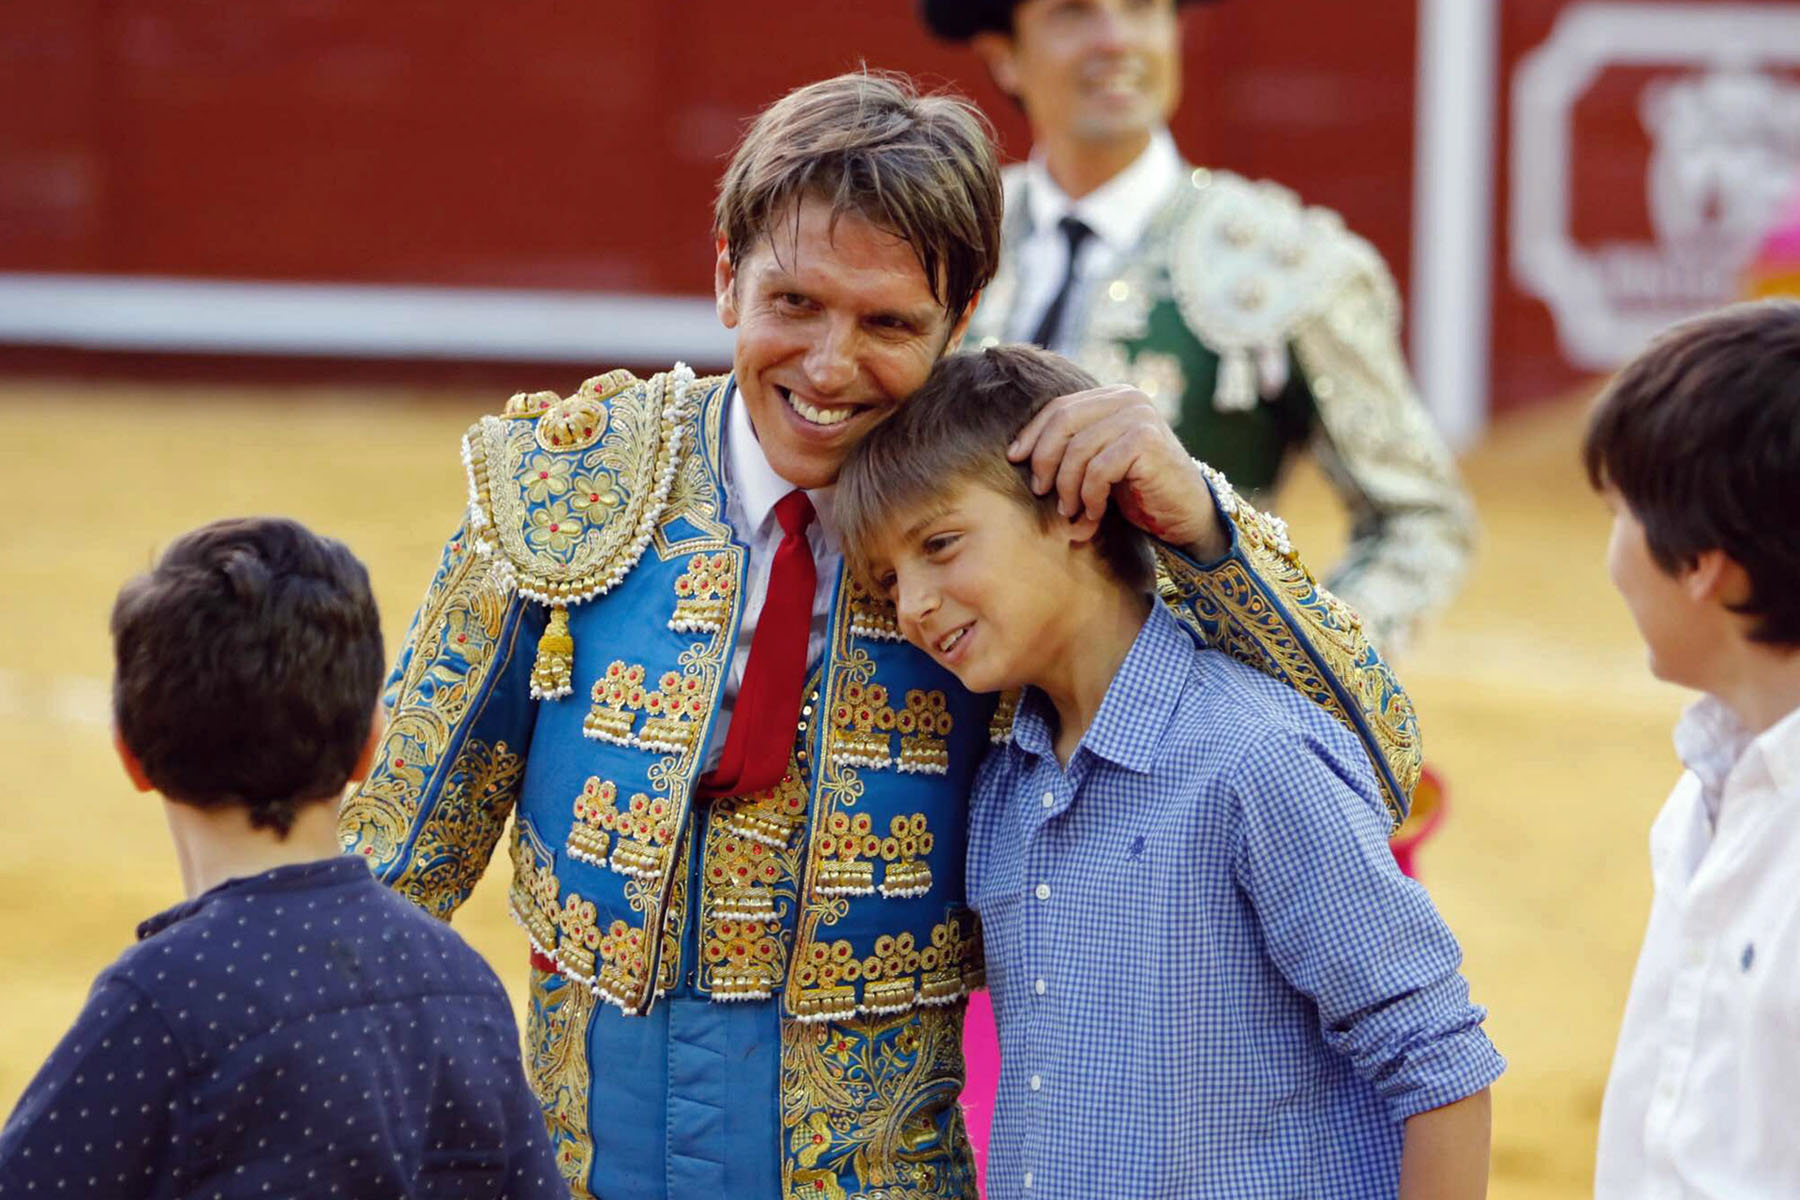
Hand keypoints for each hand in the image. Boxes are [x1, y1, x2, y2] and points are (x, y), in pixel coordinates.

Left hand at [1007, 384, 1227, 558]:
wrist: (1186, 512)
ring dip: (1067, 488)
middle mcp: (1127, 399)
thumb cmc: (1138, 490)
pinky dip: (1090, 497)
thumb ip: (1072, 446)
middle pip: (1062, 422)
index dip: (1032, 434)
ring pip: (1078, 450)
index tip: (1015, 459)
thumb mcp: (1098, 462)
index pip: (1058, 408)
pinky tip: (1095, 514)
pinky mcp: (1146, 441)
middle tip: (1041, 492)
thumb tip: (1016, 452)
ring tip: (1071, 512)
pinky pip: (1098, 470)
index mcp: (1112, 397)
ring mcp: (1139, 417)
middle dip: (1044, 460)